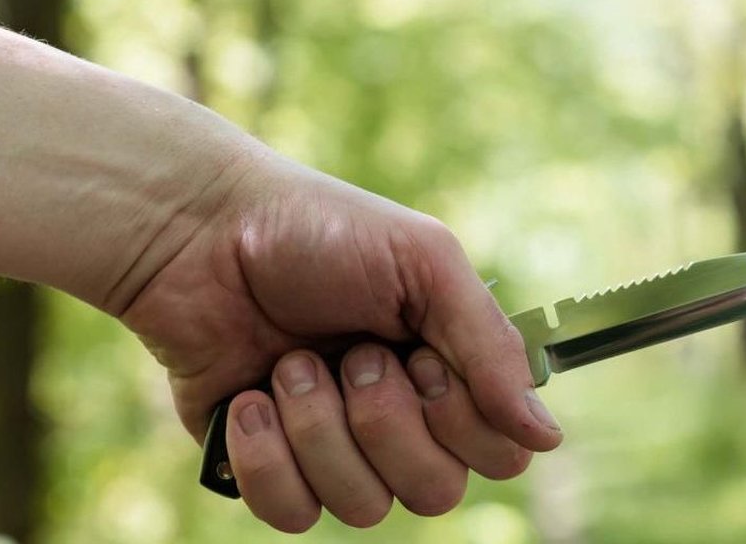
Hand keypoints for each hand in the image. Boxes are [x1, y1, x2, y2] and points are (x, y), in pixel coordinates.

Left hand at [117, 152, 563, 531]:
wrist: (200, 231)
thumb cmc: (318, 230)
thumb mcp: (424, 262)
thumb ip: (489, 347)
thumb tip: (546, 439)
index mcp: (446, 368)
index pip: (498, 452)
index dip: (461, 418)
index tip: (421, 354)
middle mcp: (399, 417)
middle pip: (436, 492)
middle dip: (385, 420)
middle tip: (351, 353)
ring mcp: (333, 446)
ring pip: (364, 507)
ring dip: (320, 428)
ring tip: (289, 363)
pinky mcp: (267, 465)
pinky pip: (294, 514)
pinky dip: (268, 458)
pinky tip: (249, 399)